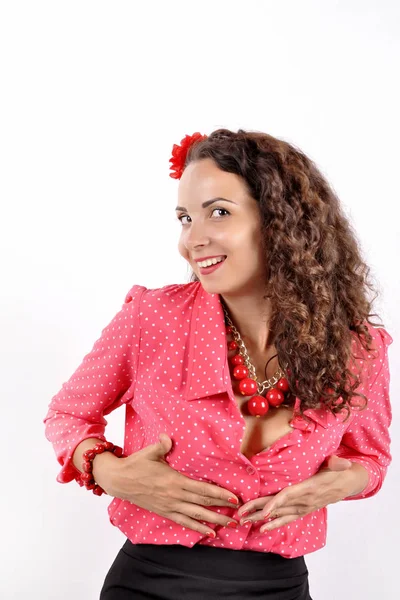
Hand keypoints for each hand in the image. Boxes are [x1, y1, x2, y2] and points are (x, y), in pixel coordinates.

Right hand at [107, 433, 241, 537]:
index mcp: (174, 480)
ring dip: (214, 521)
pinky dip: (197, 528)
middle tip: (239, 513)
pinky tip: (208, 534)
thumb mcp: (150, 452)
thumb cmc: (135, 464)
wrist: (119, 480)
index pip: (202, 489)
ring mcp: (169, 506)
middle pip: (203, 504)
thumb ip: (162, 445)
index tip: (233, 497)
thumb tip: (168, 437)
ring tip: (229, 525)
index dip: (219, 494)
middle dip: (222, 509)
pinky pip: (183, 522)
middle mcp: (174, 495)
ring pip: (196, 516)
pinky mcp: (163, 512)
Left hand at [237, 455, 361, 533]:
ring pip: (279, 514)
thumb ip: (336, 463)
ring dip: (260, 518)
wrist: (348, 482)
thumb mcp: (338, 464)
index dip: (276, 504)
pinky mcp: (303, 510)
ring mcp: (304, 507)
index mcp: (309, 487)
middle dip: (258, 511)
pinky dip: (275, 523)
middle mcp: (304, 501)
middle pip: (278, 507)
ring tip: (244, 521)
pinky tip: (262, 528)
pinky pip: (287, 519)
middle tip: (240, 515)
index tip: (264, 512)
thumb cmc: (339, 471)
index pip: (289, 496)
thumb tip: (341, 462)